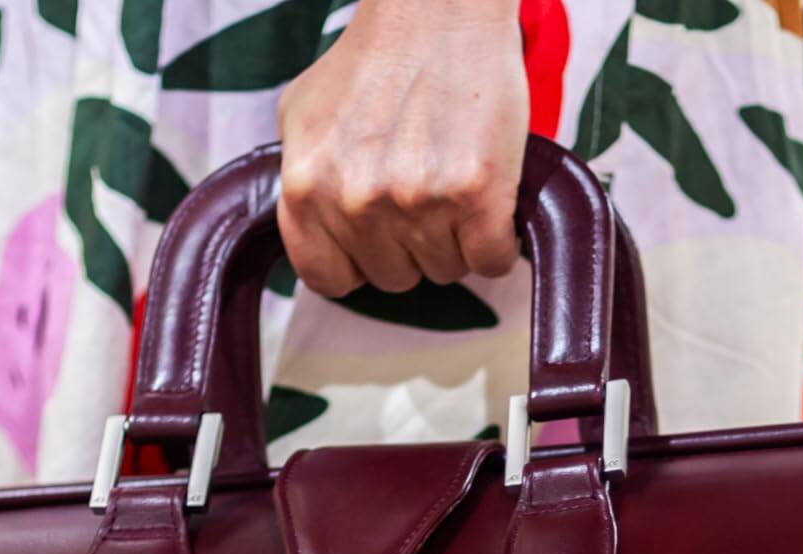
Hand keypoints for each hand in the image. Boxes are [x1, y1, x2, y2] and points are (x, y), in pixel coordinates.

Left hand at [276, 0, 526, 295]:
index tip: (377, 240)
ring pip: (445, 270)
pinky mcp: (475, 196)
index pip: (328, 278)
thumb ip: (303, 182)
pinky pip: (491, 260)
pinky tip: (490, 201)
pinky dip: (498, 241)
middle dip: (411, 246)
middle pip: (394, 278)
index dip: (358, 262)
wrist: (437, 8)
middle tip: (424, 192)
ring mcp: (416, 201)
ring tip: (454, 181)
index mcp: (307, 188)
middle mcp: (356, 202)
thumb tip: (314, 230)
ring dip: (457, 240)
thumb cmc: (377, 55)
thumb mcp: (304, 116)